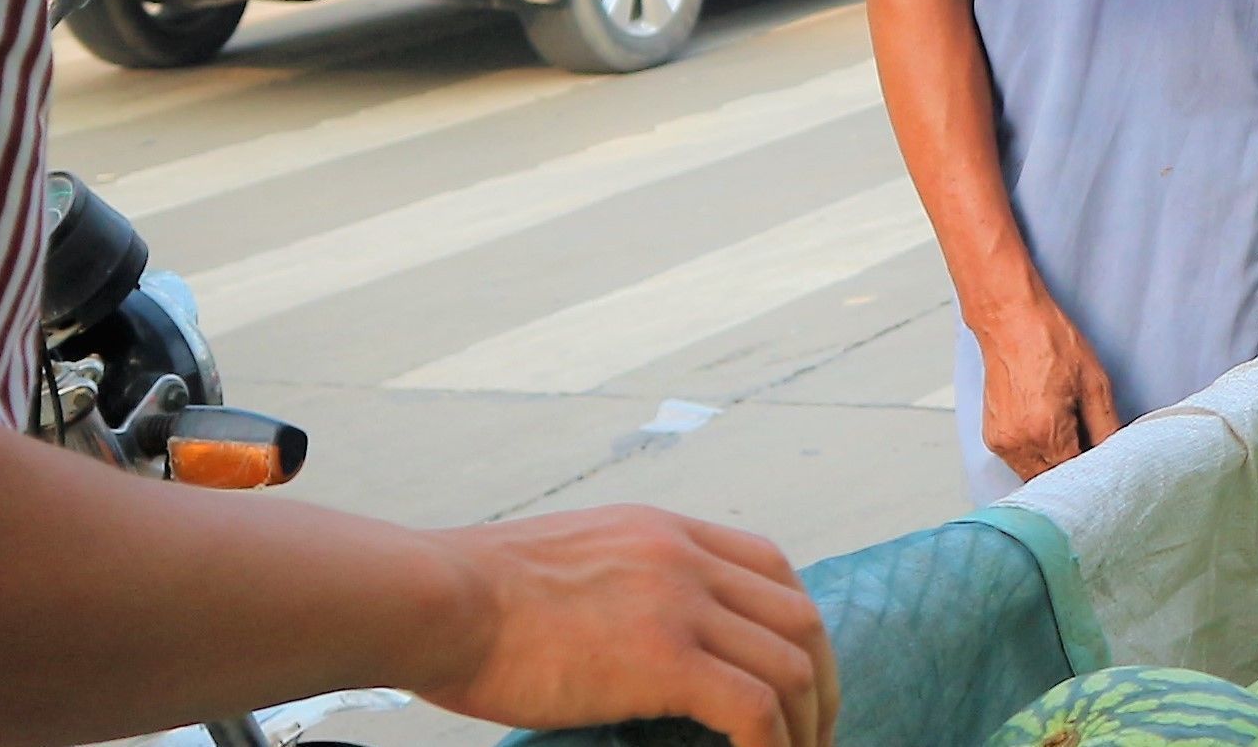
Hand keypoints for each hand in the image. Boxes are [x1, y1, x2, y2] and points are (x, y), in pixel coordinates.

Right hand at [425, 507, 836, 746]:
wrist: (437, 600)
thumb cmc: (472, 597)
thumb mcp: (568, 560)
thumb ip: (618, 581)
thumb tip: (631, 634)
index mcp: (662, 531)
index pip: (770, 565)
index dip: (797, 623)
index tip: (797, 674)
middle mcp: (683, 556)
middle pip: (798, 614)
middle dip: (821, 679)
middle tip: (816, 733)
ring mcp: (679, 603)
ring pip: (791, 663)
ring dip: (807, 724)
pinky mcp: (664, 659)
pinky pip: (754, 707)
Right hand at [971, 292, 1121, 479]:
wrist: (1009, 318)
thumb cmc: (1047, 340)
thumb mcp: (1093, 381)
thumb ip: (1107, 427)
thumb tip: (1116, 456)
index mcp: (1045, 431)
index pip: (1077, 478)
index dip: (1094, 473)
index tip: (1105, 465)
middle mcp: (1018, 443)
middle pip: (1054, 482)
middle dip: (1074, 470)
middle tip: (1089, 444)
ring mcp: (1001, 442)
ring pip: (1036, 476)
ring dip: (1055, 464)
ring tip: (1067, 431)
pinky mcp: (992, 437)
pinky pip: (1021, 462)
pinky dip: (1038, 454)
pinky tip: (1048, 427)